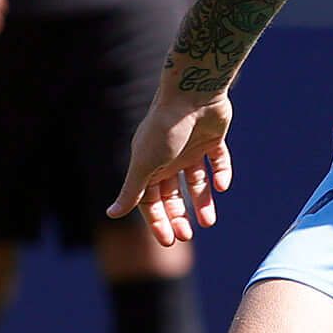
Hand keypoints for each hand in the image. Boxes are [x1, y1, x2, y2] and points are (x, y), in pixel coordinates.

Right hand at [110, 85, 235, 249]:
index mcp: (148, 163)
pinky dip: (221, 173)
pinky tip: (221, 185)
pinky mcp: (212, 137)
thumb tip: (110, 214)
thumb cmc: (165, 129)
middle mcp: (168, 157)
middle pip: (172, 194)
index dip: (157, 220)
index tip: (169, 240)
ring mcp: (191, 147)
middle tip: (187, 236)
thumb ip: (132, 191)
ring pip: (196, 181)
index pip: (150, 199)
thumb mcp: (145, 165)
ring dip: (202, 202)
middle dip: (178, 216)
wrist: (193, 93)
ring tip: (208, 222)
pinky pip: (218, 160)